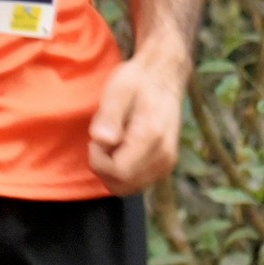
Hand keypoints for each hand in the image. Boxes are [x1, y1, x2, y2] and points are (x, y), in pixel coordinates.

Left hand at [87, 52, 187, 193]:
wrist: (164, 77)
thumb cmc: (137, 82)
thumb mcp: (117, 90)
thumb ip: (109, 116)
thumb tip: (101, 140)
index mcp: (151, 137)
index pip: (118, 171)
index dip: (98, 159)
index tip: (96, 137)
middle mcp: (163, 156)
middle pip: (121, 184)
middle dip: (103, 167)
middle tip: (104, 139)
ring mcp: (166, 163)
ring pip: (128, 188)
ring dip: (112, 170)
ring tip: (114, 142)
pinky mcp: (165, 166)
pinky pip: (136, 183)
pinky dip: (123, 172)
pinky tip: (122, 149)